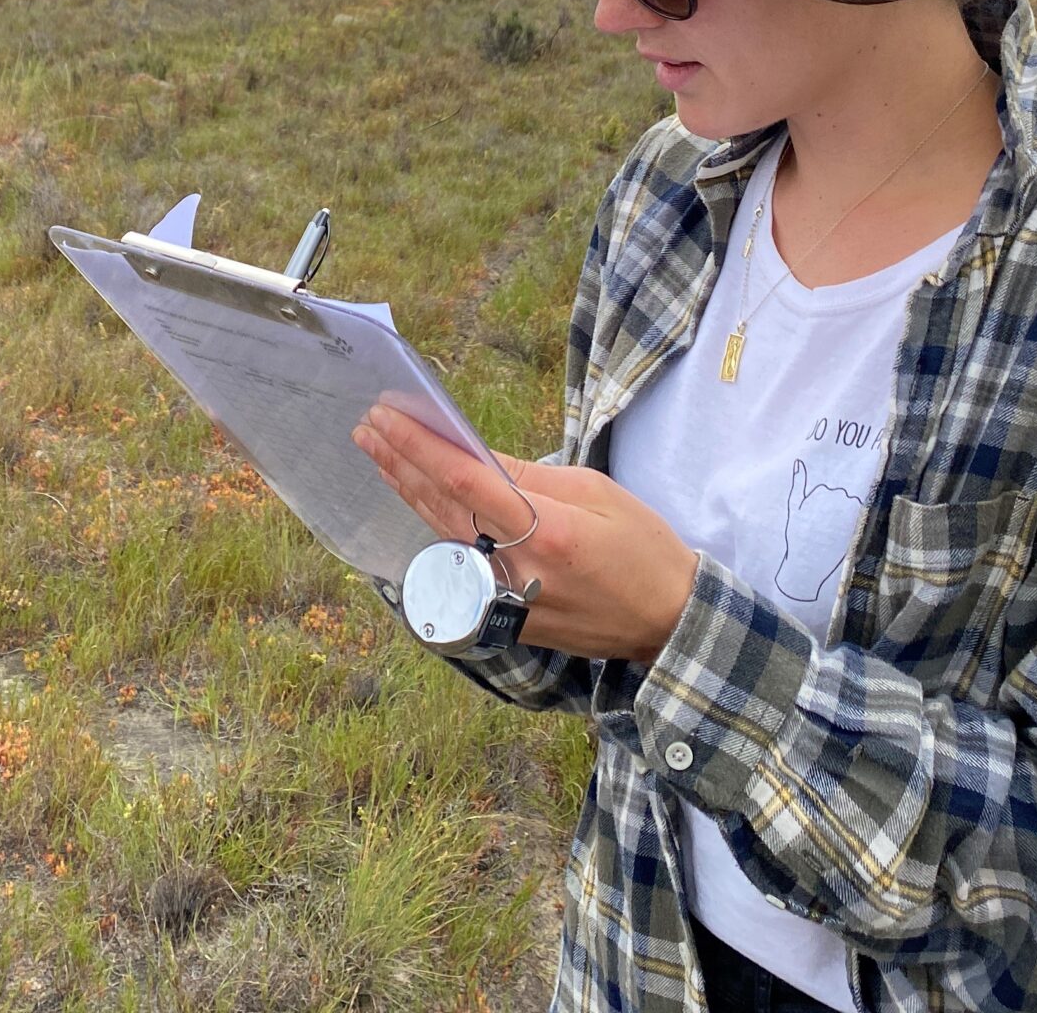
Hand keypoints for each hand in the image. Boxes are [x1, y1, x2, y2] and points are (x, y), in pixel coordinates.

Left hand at [352, 403, 698, 661]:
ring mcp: (506, 599)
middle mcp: (517, 568)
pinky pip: (459, 563)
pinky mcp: (505, 619)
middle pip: (442, 506)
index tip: (386, 415)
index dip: (418, 445)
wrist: (668, 621)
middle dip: (400, 462)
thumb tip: (477, 455)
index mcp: (546, 530)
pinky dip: (434, 527)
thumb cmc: (643, 547)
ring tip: (380, 457)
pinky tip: (418, 503)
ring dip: (408, 492)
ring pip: (443, 535)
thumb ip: (532, 476)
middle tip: (367, 428)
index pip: (464, 478)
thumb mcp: (597, 492)